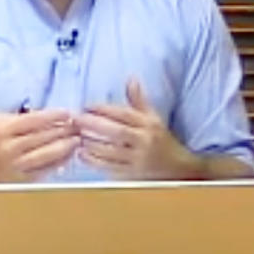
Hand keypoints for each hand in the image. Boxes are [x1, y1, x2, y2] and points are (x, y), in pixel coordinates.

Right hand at [0, 109, 78, 183]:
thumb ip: (16, 117)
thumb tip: (45, 115)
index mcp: (1, 130)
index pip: (33, 120)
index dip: (53, 116)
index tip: (68, 112)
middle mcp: (9, 148)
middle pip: (43, 137)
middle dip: (64, 130)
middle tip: (80, 125)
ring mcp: (16, 167)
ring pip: (47, 154)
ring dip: (66, 146)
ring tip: (78, 139)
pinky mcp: (21, 182)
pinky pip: (45, 170)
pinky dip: (59, 162)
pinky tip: (68, 156)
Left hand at [76, 78, 197, 178]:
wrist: (178, 168)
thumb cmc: (160, 139)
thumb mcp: (152, 117)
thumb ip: (138, 99)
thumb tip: (131, 78)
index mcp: (148, 124)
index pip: (124, 114)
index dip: (104, 109)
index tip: (86, 106)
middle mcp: (144, 141)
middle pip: (116, 132)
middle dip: (94, 125)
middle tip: (76, 119)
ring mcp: (137, 159)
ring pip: (111, 151)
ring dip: (91, 143)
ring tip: (76, 135)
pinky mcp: (131, 174)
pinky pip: (109, 167)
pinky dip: (93, 161)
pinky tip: (81, 153)